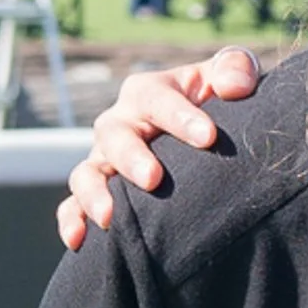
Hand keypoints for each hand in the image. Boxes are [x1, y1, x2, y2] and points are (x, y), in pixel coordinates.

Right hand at [56, 47, 263, 249]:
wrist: (205, 133)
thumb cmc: (219, 99)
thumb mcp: (232, 74)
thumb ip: (236, 67)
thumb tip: (234, 87)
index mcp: (149, 92)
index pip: (159, 100)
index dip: (181, 117)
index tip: (208, 137)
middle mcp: (120, 122)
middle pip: (115, 136)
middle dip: (132, 158)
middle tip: (153, 179)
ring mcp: (105, 157)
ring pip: (86, 172)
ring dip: (94, 193)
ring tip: (109, 217)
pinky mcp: (99, 188)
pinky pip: (73, 204)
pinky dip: (71, 219)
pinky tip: (79, 240)